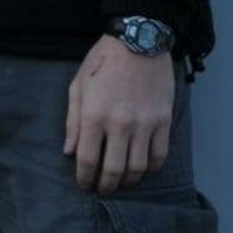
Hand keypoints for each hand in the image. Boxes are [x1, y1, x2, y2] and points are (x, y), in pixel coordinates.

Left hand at [64, 35, 174, 193]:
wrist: (138, 43)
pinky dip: (151, 168)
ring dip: (129, 181)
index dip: (85, 178)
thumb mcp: (78, 86)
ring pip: (139, 168)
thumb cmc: (102, 62)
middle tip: (102, 190)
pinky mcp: (163, 122)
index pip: (88, 159)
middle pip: (114, 170)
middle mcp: (120, 124)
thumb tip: (69, 152)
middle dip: (106, 185)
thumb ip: (73, 121)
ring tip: (121, 183)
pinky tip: (142, 170)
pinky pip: (159, 155)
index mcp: (94, 115)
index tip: (84, 185)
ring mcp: (145, 125)